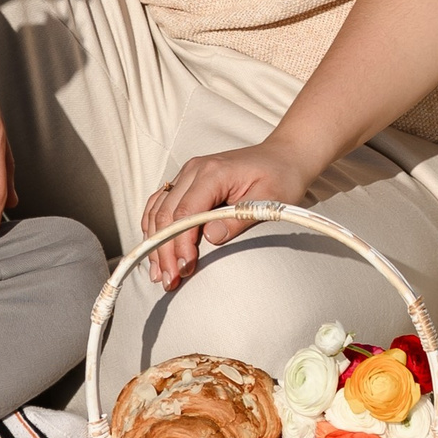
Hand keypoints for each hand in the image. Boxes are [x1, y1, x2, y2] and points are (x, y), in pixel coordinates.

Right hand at [141, 140, 318, 290]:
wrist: (283, 156)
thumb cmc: (280, 177)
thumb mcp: (270, 200)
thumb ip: (239, 219)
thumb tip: (212, 238)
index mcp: (213, 173)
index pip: (186, 212)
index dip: (181, 244)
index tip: (185, 269)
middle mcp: (194, 170)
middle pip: (166, 214)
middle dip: (164, 251)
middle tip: (170, 280)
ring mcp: (187, 174)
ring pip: (158, 210)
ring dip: (155, 243)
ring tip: (158, 273)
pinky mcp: (186, 181)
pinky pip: (160, 204)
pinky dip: (154, 228)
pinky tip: (155, 250)